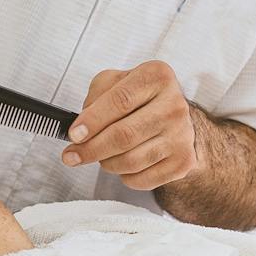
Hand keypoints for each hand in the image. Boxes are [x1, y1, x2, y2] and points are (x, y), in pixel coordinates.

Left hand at [62, 61, 200, 189]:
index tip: (73, 135)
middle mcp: (175, 105)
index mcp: (157, 77)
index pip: (120, 100)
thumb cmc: (140, 99)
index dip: (92, 121)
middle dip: (91, 149)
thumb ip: (96, 97)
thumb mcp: (116, 82)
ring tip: (101, 155)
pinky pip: (141, 179)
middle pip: (124, 135)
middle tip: (72, 156)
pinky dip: (124, 176)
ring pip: (130, 161)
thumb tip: (81, 129)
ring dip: (106, 163)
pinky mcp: (183, 161)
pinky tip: (123, 164)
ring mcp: (182, 135)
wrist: (173, 118)